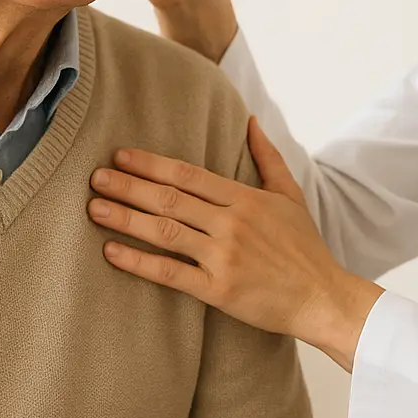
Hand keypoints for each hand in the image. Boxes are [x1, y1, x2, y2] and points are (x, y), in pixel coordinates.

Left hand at [88, 117, 384, 370]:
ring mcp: (224, 257)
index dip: (151, 164)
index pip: (188, 175)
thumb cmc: (305, 247)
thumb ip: (267, 156)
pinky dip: (138, 262)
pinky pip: (170, 273)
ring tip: (94, 208)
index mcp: (245, 198)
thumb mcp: (291, 194)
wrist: (323, 297)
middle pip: (170, 198)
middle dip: (128, 186)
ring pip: (165, 231)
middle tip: (94, 178)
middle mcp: (231, 223)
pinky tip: (111, 252)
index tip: (121, 156)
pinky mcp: (218, 290)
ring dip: (125, 218)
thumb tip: (251, 120)